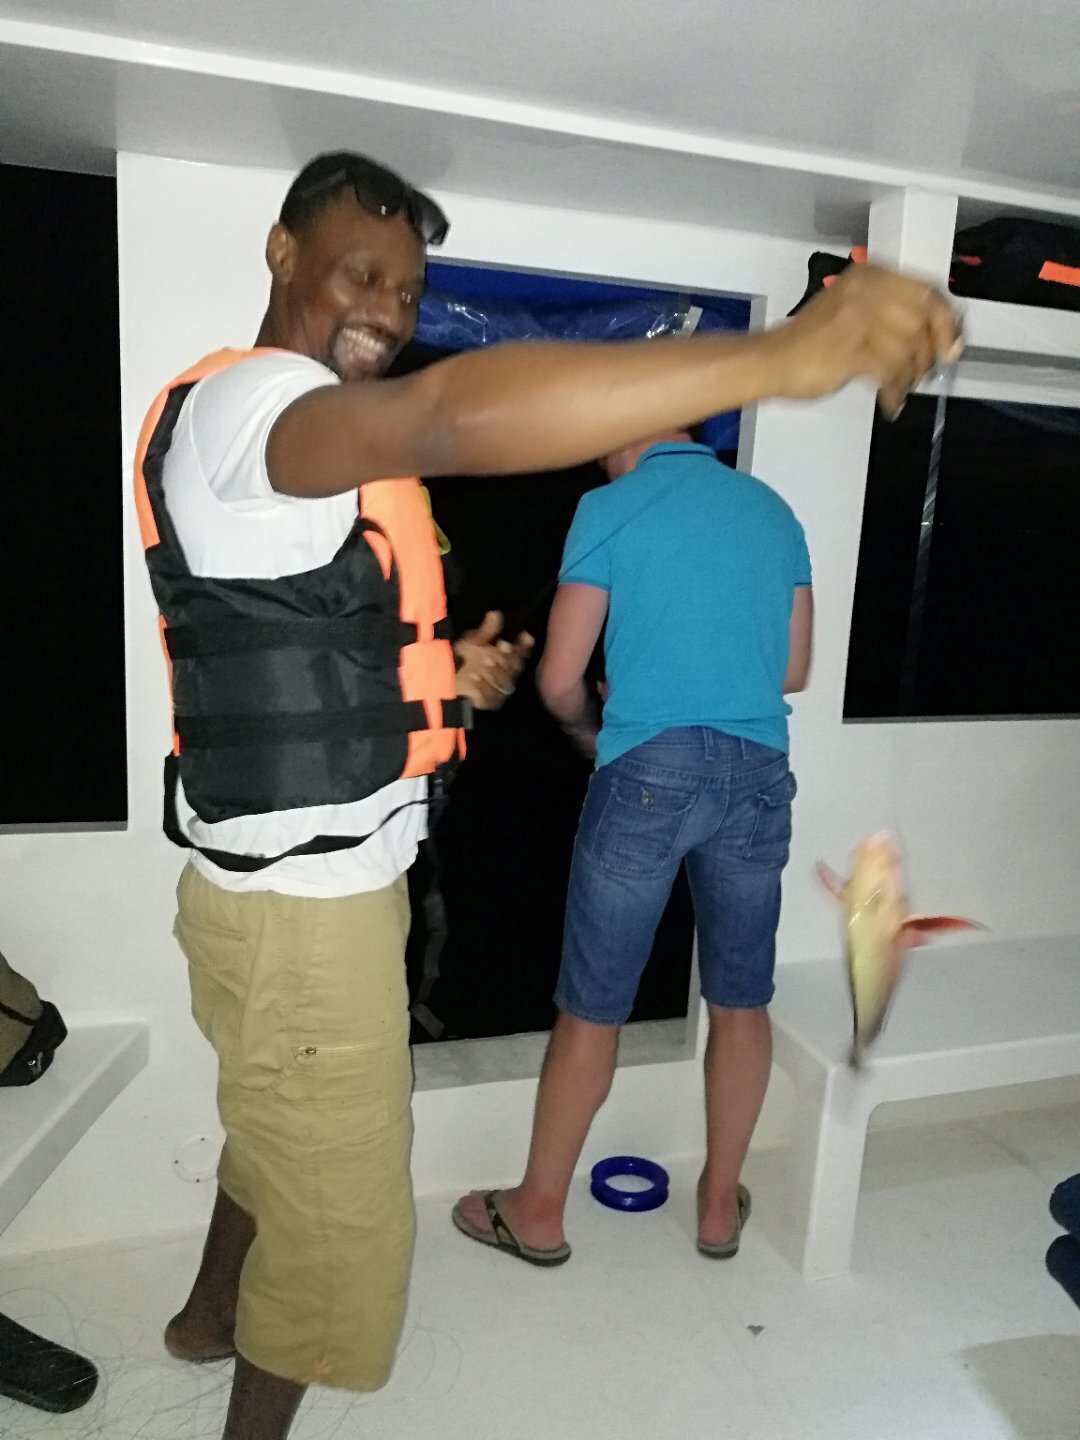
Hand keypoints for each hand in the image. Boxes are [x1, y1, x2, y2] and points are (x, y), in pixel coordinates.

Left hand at [454, 610, 534, 711]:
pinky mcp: (489, 704)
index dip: (524, 646)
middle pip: (514, 667)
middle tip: (504, 645)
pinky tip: (474, 677)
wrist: (446, 685)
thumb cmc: (463, 661)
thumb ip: (485, 632)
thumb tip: (495, 613)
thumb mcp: (472, 643)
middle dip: (509, 656)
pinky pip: (488, 695)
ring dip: (495, 670)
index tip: (524, 636)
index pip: (521, 654)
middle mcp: (507, 677)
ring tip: (486, 660)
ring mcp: (500, 692)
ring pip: (504, 681)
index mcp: (507, 661)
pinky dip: (481, 685)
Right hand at [765, 263, 962, 417]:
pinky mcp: (851, 350)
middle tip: (923, 374)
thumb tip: (934, 334)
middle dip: (928, 354)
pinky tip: (889, 401)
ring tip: (899, 389)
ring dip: (909, 377)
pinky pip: (890, 372)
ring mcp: (858, 319)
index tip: (952, 345)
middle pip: (922, 321)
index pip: (926, 292)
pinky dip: (894, 391)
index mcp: (869, 277)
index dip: (945, 321)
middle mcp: (866, 291)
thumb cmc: (811, 341)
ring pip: (909, 349)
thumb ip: (891, 313)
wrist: (771, 359)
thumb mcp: (853, 310)